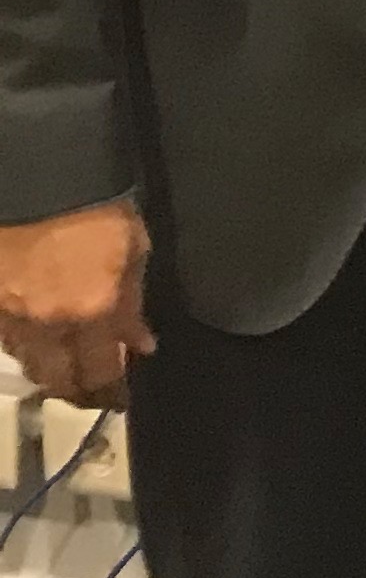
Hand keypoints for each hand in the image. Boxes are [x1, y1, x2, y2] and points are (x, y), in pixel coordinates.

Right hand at [0, 199, 152, 405]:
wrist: (42, 178)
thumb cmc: (100, 208)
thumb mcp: (134, 250)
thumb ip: (134, 303)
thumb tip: (141, 343)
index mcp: (93, 310)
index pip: (103, 371)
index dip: (113, 392)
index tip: (121, 398)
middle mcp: (48, 324)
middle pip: (58, 381)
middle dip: (77, 392)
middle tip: (92, 392)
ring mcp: (10, 316)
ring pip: (28, 366)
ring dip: (49, 373)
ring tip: (66, 371)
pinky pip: (5, 342)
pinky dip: (22, 348)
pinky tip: (36, 342)